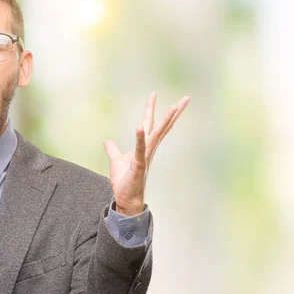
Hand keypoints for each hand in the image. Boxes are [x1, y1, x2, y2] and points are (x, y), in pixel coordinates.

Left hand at [103, 92, 189, 215]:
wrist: (126, 200)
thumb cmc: (125, 182)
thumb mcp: (116, 161)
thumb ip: (113, 150)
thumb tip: (107, 141)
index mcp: (144, 147)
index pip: (151, 124)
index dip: (152, 109)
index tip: (154, 94)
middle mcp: (149, 149)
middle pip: (162, 126)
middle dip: (173, 112)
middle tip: (185, 98)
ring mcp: (146, 156)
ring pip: (157, 135)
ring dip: (165, 120)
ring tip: (174, 106)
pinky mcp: (139, 165)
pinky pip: (140, 149)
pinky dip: (140, 138)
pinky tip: (141, 126)